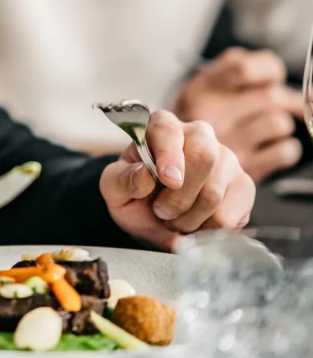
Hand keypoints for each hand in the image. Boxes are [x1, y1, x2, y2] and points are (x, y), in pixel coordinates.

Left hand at [99, 110, 255, 249]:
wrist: (154, 214)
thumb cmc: (134, 193)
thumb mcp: (113, 187)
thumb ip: (122, 179)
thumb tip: (144, 176)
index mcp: (162, 126)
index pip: (169, 130)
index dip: (170, 154)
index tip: (169, 180)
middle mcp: (199, 134)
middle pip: (204, 157)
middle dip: (179, 197)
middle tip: (162, 211)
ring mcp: (226, 159)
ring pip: (214, 194)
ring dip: (188, 219)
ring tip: (175, 218)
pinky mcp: (243, 186)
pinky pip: (229, 217)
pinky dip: (206, 231)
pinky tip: (195, 224)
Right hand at [173, 47, 303, 182]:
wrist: (166, 172)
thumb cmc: (190, 127)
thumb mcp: (196, 91)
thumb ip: (230, 73)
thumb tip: (273, 73)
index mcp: (198, 91)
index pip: (243, 69)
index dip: (267, 71)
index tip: (273, 78)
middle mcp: (209, 116)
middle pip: (269, 97)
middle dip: (288, 100)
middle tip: (290, 104)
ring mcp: (226, 145)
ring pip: (278, 123)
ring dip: (283, 125)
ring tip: (274, 128)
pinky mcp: (242, 170)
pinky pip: (283, 153)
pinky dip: (287, 149)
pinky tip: (274, 148)